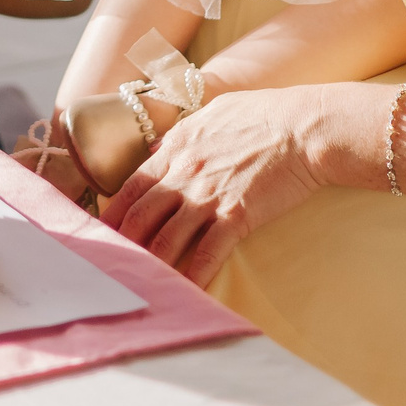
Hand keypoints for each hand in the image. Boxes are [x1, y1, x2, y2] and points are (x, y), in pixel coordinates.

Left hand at [102, 87, 327, 286]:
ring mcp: (208, 195)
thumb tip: (156, 148)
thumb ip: (181, 133)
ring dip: (151, 263)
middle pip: (141, 214)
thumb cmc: (265, 114)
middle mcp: (185, 172)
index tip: (101, 230)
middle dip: (122, 242)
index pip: (133, 185)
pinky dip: (193, 275)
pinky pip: (206, 253)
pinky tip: (186, 292)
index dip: (114, 211)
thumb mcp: (213, 112)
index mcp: (177, 147)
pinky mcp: (236, 215)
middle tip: (110, 264)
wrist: (304, 127)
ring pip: (166, 238)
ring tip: (141, 284)